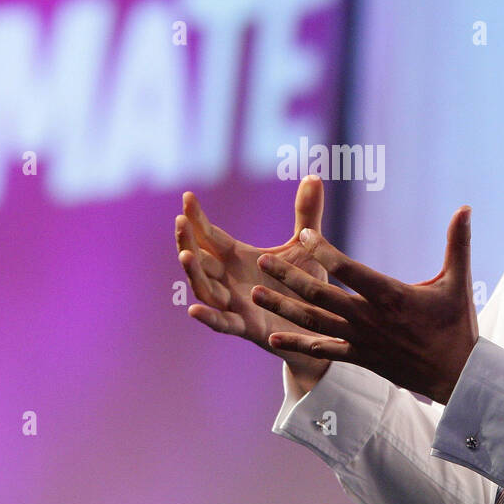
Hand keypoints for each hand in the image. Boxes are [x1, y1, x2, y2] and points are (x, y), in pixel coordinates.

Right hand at [175, 176, 331, 393]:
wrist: (322, 326)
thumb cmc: (306, 286)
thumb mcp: (306, 245)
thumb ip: (307, 213)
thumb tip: (315, 176)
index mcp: (238, 257)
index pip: (211, 235)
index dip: (198, 218)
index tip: (188, 197)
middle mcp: (230, 279)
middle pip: (200, 259)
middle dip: (187, 241)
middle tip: (180, 221)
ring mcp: (235, 303)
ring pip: (205, 288)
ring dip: (193, 273)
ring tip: (185, 256)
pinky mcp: (246, 327)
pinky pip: (222, 323)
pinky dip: (208, 317)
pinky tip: (193, 310)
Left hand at [252, 207, 478, 403]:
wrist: (456, 375)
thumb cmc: (457, 326)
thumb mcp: (458, 280)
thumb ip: (458, 242)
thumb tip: (466, 207)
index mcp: (389, 295)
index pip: (348, 269)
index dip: (323, 251)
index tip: (304, 235)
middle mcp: (369, 317)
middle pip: (320, 294)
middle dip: (289, 276)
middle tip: (262, 262)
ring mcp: (361, 339)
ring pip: (314, 321)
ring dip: (283, 307)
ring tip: (255, 294)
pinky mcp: (359, 357)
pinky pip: (323, 350)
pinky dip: (297, 345)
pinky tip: (273, 339)